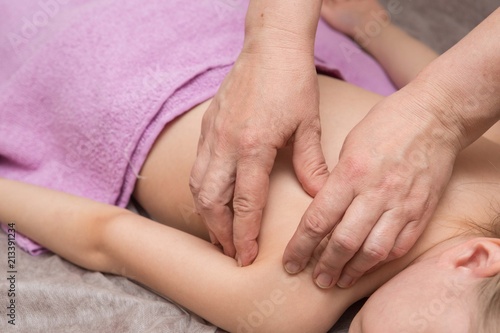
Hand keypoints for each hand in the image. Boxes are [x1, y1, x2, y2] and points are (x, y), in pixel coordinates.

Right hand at [190, 50, 328, 265]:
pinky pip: (197, 166)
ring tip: (218, 232)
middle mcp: (225, 143)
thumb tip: (317, 195)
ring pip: (197, 185)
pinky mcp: (207, 125)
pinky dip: (202, 189)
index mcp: (253, 145)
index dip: (244, 235)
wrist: (270, 46)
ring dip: (206, 214)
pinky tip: (213, 198)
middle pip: (211, 201)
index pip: (245, 203)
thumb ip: (310, 163)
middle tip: (230, 251)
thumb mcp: (307, 123)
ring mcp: (212, 133)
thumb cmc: (292, 81)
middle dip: (219, 231)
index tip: (245, 257)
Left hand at [283, 89, 457, 287]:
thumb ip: (336, 181)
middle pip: (344, 242)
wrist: (435, 117)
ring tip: (339, 280)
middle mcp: (375, 193)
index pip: (318, 220)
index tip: (290, 262)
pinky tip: (368, 265)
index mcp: (351, 174)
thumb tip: (324, 209)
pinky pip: (400, 246)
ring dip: (353, 271)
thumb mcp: (349, 146)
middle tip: (316, 280)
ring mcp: (402, 205)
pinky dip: (381, 261)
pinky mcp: (422, 211)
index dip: (301, 247)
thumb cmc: (387, 125)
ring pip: (373, 251)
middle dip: (326, 266)